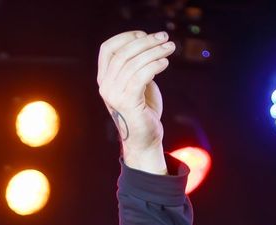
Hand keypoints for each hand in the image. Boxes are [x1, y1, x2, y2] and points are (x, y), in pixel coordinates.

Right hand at [96, 30, 175, 172]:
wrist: (145, 140)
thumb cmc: (144, 111)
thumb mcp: (138, 84)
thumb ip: (137, 67)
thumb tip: (149, 46)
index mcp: (104, 79)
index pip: (108, 49)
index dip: (126, 37)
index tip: (145, 34)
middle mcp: (105, 85)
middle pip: (123, 53)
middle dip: (146, 42)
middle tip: (165, 38)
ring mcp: (114, 94)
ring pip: (133, 63)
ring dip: (154, 52)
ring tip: (170, 48)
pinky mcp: (127, 102)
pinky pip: (140, 76)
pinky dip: (154, 66)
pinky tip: (165, 62)